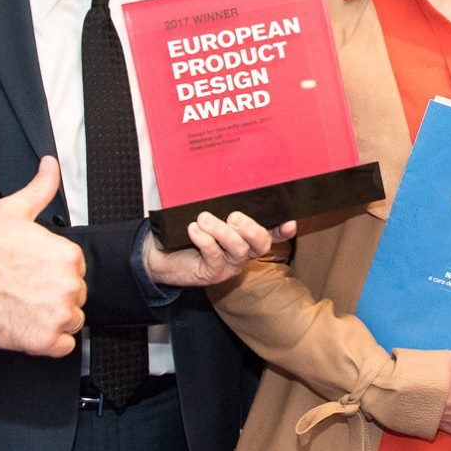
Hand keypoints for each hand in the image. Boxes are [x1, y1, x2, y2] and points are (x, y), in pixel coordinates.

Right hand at [0, 157, 86, 356]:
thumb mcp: (13, 210)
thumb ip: (40, 189)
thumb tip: (50, 166)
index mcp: (68, 255)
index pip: (76, 269)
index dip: (55, 272)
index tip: (35, 272)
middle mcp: (69, 285)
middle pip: (76, 295)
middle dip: (56, 295)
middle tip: (27, 290)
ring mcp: (58, 314)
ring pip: (72, 320)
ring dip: (54, 319)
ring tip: (26, 307)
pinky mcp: (46, 340)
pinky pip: (64, 346)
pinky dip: (50, 342)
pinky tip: (30, 326)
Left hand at [145, 212, 293, 287]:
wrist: (160, 253)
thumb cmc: (186, 229)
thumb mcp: (205, 212)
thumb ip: (218, 201)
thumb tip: (222, 176)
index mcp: (245, 235)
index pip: (272, 233)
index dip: (283, 230)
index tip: (290, 223)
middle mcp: (243, 251)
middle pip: (262, 243)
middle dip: (251, 228)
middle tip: (233, 217)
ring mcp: (229, 264)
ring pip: (239, 249)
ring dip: (221, 231)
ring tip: (203, 219)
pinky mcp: (213, 273)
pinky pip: (215, 255)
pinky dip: (205, 240)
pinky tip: (194, 230)